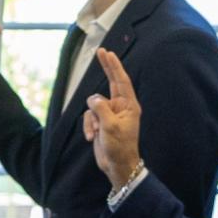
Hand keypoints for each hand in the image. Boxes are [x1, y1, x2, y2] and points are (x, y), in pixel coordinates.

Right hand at [83, 48, 141, 188]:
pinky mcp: (100, 122)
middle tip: (100, 52)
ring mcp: (109, 114)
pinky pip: (89, 117)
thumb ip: (101, 108)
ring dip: (90, 120)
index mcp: (129, 105)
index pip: (121, 81)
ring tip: (95, 133)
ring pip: (93, 105)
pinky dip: (88, 127)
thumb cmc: (119, 147)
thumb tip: (93, 99)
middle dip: (105, 69)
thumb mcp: (110, 126)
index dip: (114, 66)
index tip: (108, 53)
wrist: (116, 165)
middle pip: (110, 83)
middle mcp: (120, 107)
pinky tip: (92, 138)